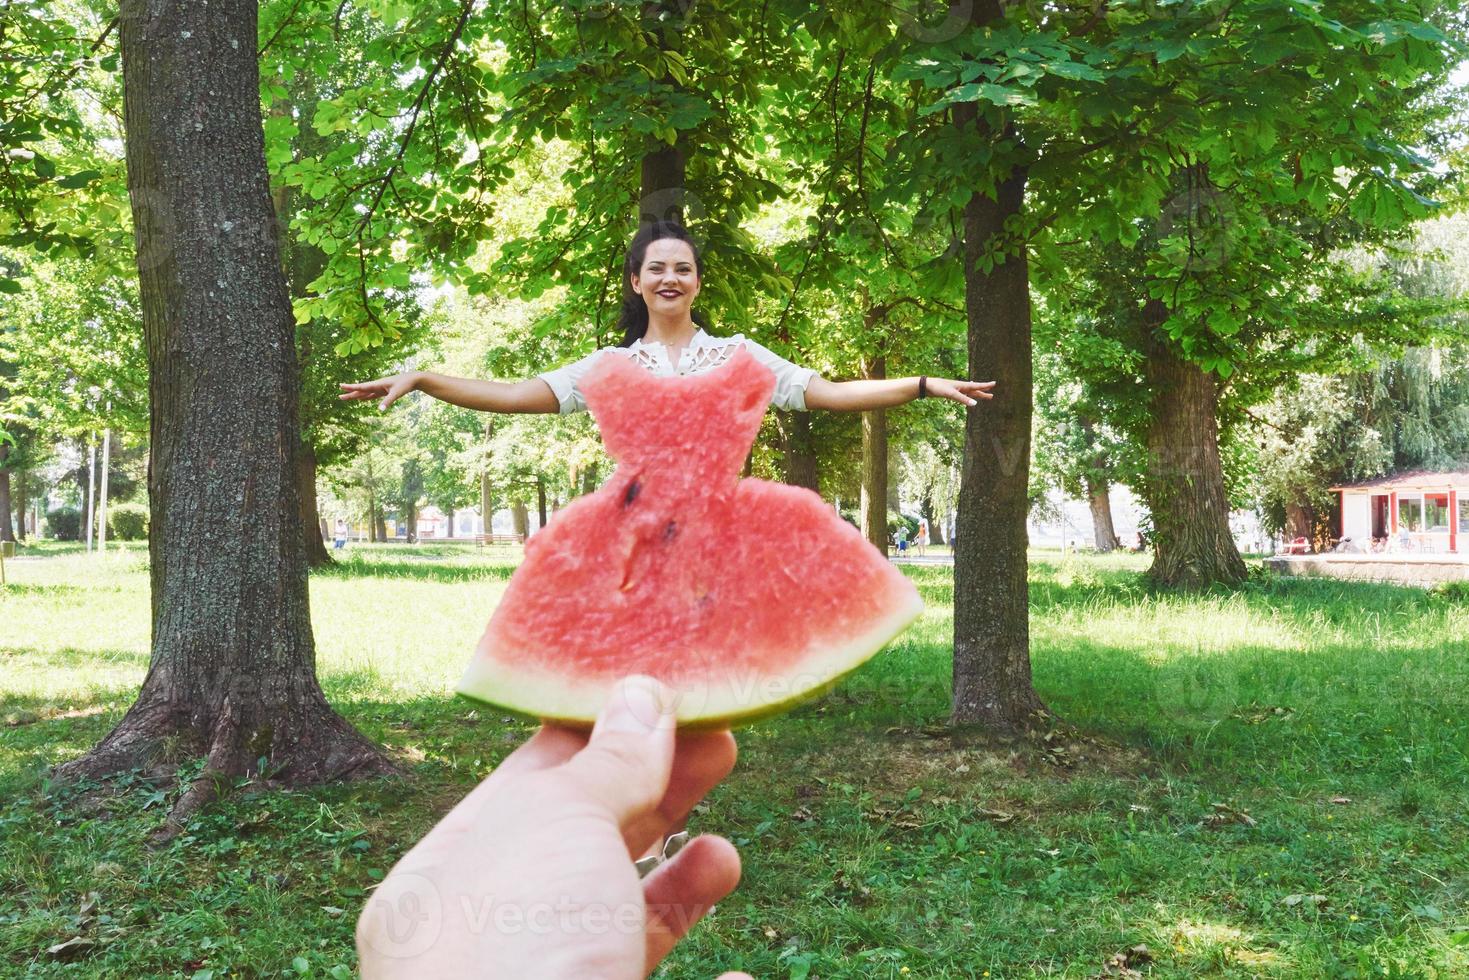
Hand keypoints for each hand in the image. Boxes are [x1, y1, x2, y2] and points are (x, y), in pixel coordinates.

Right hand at [339, 371, 418, 410]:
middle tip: (339, 396)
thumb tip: (380, 410)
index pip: (361, 386)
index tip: (340, 386)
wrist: (413, 379)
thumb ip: (388, 401)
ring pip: (365, 393)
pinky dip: (366, 397)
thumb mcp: (396, 393)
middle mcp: (377, 385)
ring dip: (356, 395)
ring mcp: (380, 388)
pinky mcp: (385, 391)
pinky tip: (362, 399)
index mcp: (378, 384)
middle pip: (361, 390)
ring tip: (347, 397)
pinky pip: (372, 395)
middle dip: (350, 393)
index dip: (351, 387)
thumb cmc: (405, 385)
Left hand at [357, 676, 749, 979]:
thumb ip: (606, 761)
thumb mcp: (562, 823)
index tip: (671, 697)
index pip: (529, 785)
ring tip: (728, 855)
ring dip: (682, 890)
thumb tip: (643, 692)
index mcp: (450, 882)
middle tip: (726, 743)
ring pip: (618, 935)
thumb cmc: (520, 952)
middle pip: (584, 850)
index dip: (603, 733)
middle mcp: (486, 947)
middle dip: (660, 794)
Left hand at [925, 377, 995, 406]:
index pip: (977, 385)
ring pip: (969, 393)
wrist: (927, 386)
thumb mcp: (952, 394)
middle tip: (991, 395)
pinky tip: (968, 397)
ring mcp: (956, 390)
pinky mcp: (951, 393)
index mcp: (963, 385)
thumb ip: (963, 399)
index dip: (986, 385)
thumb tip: (975, 404)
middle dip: (983, 392)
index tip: (994, 383)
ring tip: (983, 396)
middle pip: (974, 390)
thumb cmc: (939, 388)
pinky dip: (967, 397)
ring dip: (976, 395)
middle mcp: (960, 387)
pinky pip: (963, 396)